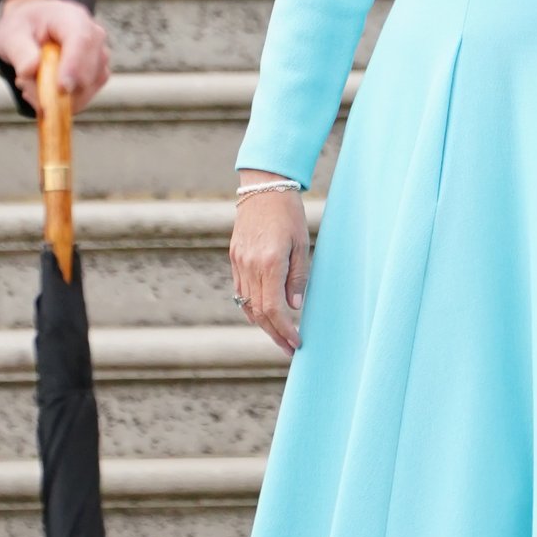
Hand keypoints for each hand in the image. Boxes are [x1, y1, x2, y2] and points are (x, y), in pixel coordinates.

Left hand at [0, 0, 110, 112]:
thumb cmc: (25, 28)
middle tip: (23, 83)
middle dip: (56, 89)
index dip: (74, 66)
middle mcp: (94, 36)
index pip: (82, 40)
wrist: (34, 27)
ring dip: (55, 97)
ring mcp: (99, 58)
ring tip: (27, 82)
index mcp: (72, 17)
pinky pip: (82, 98)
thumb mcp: (12, 35)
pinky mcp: (97, 76)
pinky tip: (40, 89)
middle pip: (89, 70)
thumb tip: (32, 70)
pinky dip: (60, 102)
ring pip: (86, 89)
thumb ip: (21, 52)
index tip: (61, 89)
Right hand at [231, 170, 309, 357]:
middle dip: (275, 334)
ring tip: (279, 337)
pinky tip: (263, 317)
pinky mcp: (234, 259)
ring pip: (247, 305)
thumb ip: (298, 277)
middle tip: (289, 349)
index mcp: (269, 263)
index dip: (285, 330)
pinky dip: (251, 308)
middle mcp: (250, 266)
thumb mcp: (302, 244)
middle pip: (259, 312)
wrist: (263, 187)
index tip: (296, 343)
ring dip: (263, 325)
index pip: (274, 309)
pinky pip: (240, 292)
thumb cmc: (289, 213)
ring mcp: (239, 263)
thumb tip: (294, 307)